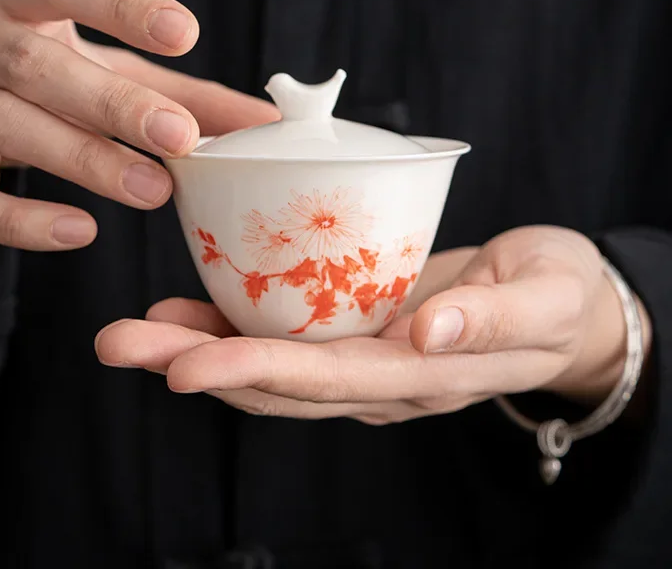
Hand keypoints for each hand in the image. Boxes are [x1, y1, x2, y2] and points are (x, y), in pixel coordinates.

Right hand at [0, 0, 276, 254]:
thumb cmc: (28, 84)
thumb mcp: (97, 67)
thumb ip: (178, 91)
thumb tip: (265, 122)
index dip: (122, 4)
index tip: (185, 33)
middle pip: (34, 64)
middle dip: (112, 102)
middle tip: (179, 137)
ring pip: (4, 124)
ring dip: (84, 159)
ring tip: (153, 190)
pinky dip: (23, 219)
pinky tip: (79, 231)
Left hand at [95, 227, 650, 422]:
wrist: (557, 302)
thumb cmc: (557, 296)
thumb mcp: (543, 300)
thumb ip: (490, 321)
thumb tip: (425, 332)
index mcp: (421, 375)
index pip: (324, 380)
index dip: (253, 373)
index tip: (184, 366)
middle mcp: (378, 377)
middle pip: (275, 380)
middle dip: (194, 363)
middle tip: (119, 342)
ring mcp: (361, 355)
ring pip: (268, 363)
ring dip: (197, 347)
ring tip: (134, 329)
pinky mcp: (354, 327)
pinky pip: (286, 334)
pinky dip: (232, 324)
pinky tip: (189, 306)